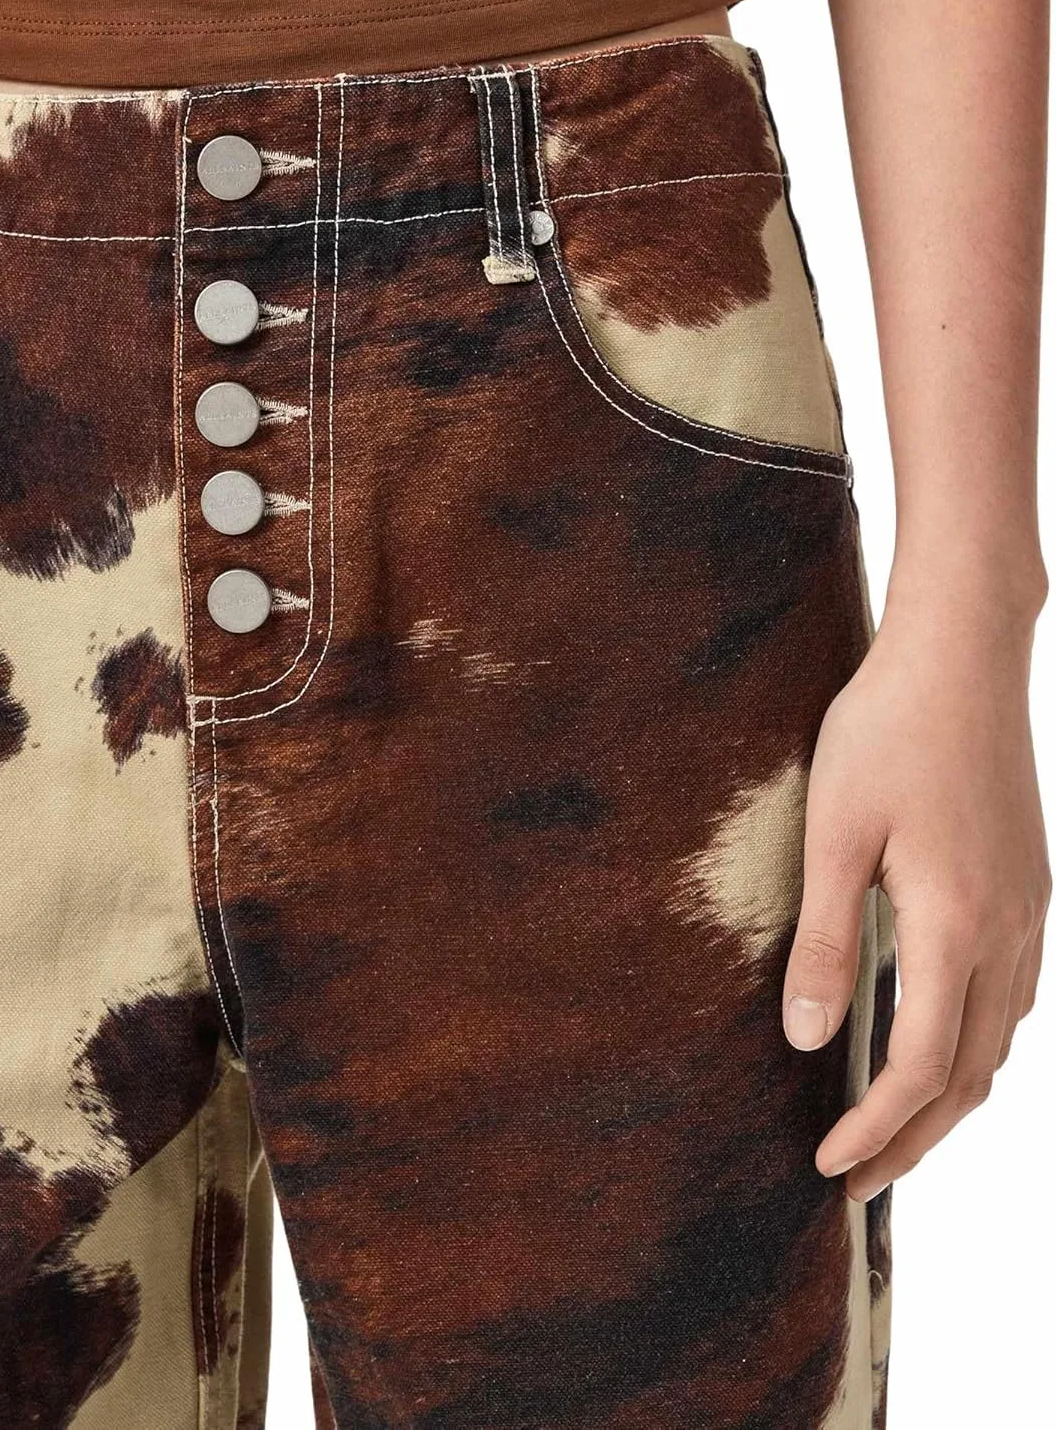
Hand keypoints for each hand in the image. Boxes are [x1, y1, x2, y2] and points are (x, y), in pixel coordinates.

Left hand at [782, 588, 1048, 1200]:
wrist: (961, 656)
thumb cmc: (887, 731)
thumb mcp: (834, 834)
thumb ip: (825, 940)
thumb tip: (807, 1037)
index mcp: (956, 924)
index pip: (924, 1064)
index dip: (878, 1126)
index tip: (829, 1165)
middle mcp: (1008, 930)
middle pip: (974, 1071)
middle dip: (917, 1136)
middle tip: (859, 1180)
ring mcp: (1029, 908)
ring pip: (1001, 1038)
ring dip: (951, 1095)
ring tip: (895, 1128)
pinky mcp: (1028, 885)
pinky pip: (1011, 994)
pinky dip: (975, 1043)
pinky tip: (939, 1040)